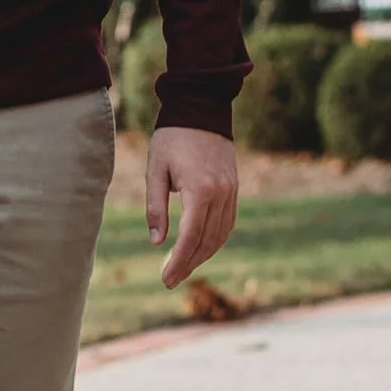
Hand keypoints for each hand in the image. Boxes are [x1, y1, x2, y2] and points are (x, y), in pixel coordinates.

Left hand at [147, 125, 238, 289]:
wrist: (201, 110)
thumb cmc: (172, 138)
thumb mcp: (155, 170)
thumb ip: (156, 207)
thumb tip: (157, 242)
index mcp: (200, 190)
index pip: (190, 237)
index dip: (178, 261)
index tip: (166, 279)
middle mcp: (220, 194)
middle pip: (207, 241)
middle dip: (189, 264)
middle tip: (171, 280)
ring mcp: (231, 192)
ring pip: (220, 235)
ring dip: (203, 255)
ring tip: (183, 268)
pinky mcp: (234, 188)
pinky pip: (227, 223)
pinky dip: (215, 240)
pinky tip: (201, 248)